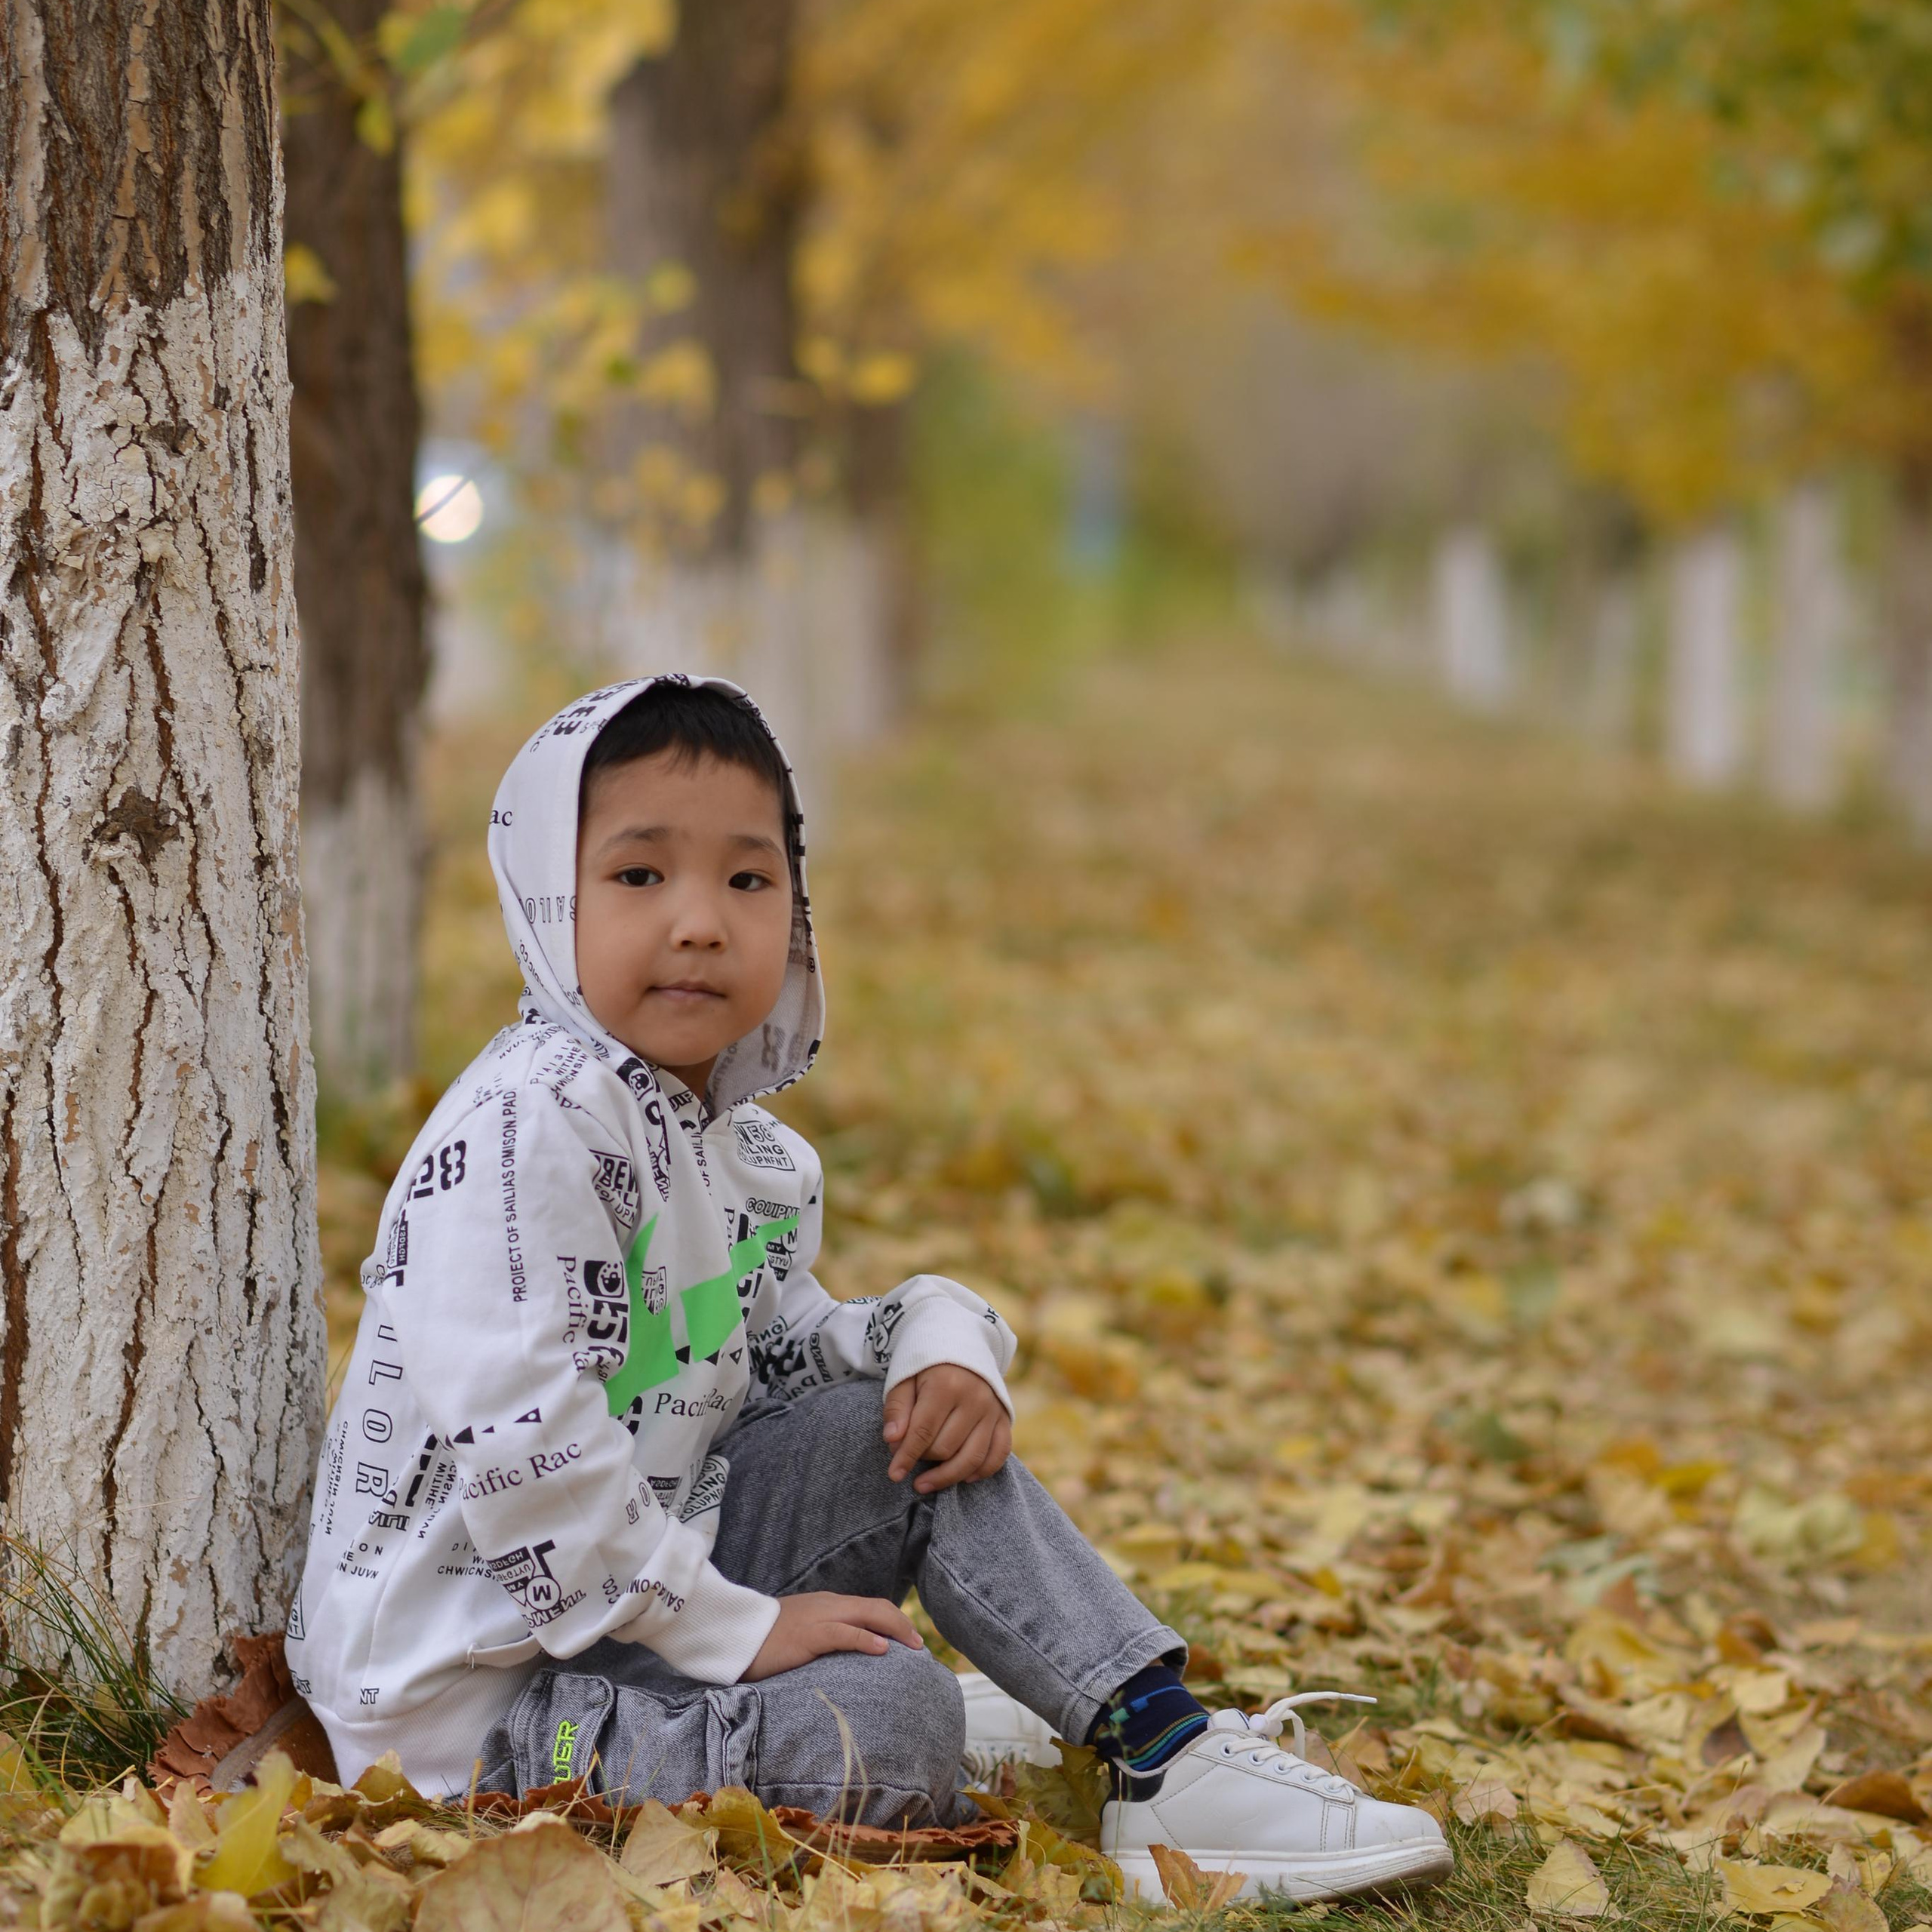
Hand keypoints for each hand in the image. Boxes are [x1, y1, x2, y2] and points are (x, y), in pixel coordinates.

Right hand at [742, 1592, 923, 1680]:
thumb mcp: (800, 1634)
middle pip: (875, 1607)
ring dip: (895, 1629)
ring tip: (912, 1647)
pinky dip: (866, 1638)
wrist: (734, 1634)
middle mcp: (827, 1605)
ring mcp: (818, 1618)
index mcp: (827, 1605)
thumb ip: (823, 1637)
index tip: (910, 1640)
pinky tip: (882, 1649)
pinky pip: (843, 1633)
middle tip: (919, 1646)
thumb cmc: (764, 1641)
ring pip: (866, 1614)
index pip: (869, 1607)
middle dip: (902, 1624)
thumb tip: (845, 1656)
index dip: (894, 1621)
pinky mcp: (807, 1635)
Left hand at [882, 1365, 1011, 1492]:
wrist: (960, 1339)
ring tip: (925, 1484)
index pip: (923, 1432)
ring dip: (947, 1476)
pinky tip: (963, 1478)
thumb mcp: (904, 1377)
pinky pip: (999, 1454)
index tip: (894, 1474)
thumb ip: (897, 1409)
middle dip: (922, 1459)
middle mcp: (975, 1399)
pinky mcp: (1005, 1417)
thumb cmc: (926, 1362)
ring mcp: (993, 1410)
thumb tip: (893, 1442)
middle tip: (907, 1457)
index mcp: (946, 1385)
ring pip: (972, 1458)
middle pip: (945, 1448)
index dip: (906, 1457)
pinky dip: (982, 1471)